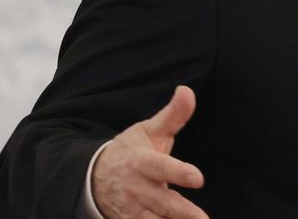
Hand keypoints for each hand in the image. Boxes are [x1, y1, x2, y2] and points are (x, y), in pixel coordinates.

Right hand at [93, 85, 207, 218]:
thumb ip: (173, 115)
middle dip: (182, 212)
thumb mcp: (149, 130)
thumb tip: (188, 91)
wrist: (93, 177)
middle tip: (203, 218)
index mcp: (142, 163)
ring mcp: (133, 210)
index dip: (178, 173)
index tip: (198, 178)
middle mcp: (137, 188)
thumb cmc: (130, 150)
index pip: (161, 168)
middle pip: (162, 202)